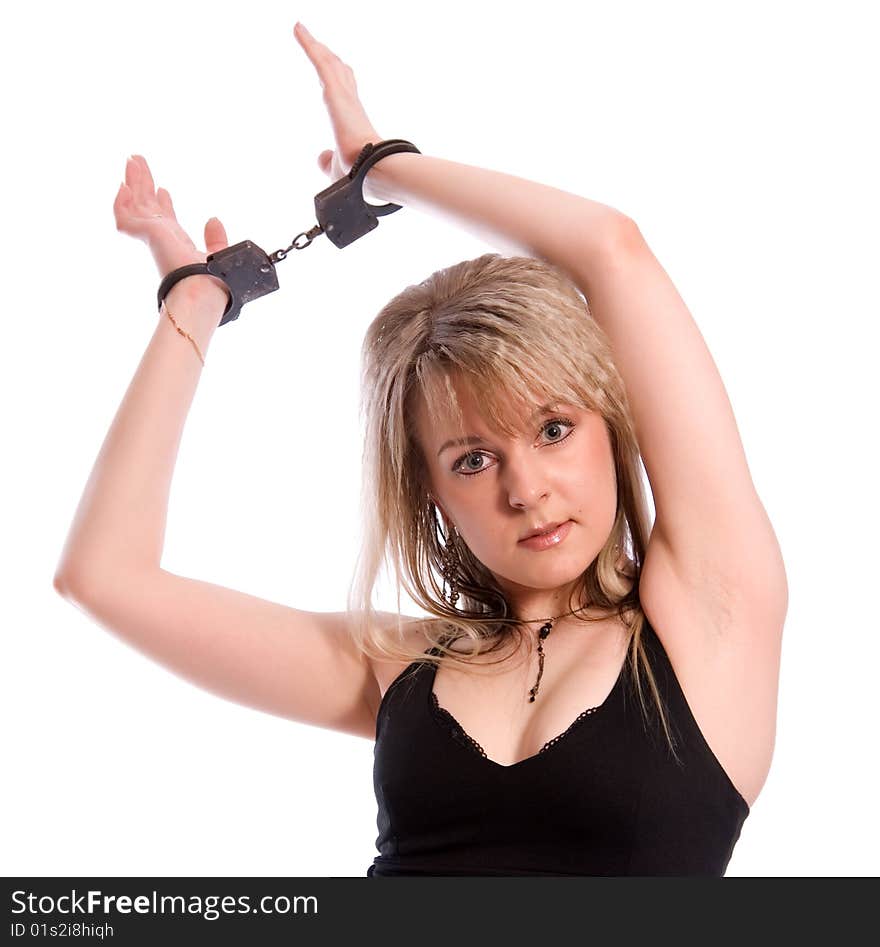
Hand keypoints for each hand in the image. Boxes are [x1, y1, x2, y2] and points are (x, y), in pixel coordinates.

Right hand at [113, 154, 229, 304]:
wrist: (205, 292)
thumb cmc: (212, 282)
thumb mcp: (218, 254)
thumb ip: (215, 239)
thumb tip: (214, 219)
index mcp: (177, 243)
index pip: (166, 219)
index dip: (164, 203)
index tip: (164, 189)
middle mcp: (162, 238)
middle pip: (148, 204)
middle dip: (143, 183)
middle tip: (139, 161)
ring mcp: (152, 236)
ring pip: (135, 204)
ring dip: (133, 182)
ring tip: (133, 159)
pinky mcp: (146, 234)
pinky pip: (125, 217)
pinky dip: (121, 202)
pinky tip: (123, 186)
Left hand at [293, 22, 383, 191]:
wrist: (370, 174)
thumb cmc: (359, 177)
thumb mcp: (336, 170)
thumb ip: (328, 161)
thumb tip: (321, 158)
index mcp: (353, 121)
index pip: (345, 95)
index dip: (340, 81)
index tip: (336, 73)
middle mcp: (350, 104)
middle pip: (338, 73)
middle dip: (327, 58)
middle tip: (316, 44)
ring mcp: (344, 96)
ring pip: (328, 64)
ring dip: (315, 46)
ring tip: (301, 31)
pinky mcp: (335, 91)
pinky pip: (319, 61)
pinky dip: (307, 44)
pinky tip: (297, 29)